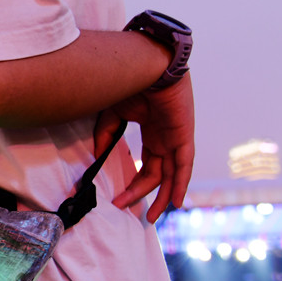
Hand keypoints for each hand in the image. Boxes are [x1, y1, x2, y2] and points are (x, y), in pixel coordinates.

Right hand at [94, 72, 194, 223]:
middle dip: (145, 194)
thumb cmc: (129, 82)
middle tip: (131, 211)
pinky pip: (183, 165)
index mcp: (153, 130)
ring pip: (172, 174)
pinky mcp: (183, 136)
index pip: (147, 163)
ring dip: (164, 196)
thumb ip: (106, 135)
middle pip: (158, 173)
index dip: (134, 182)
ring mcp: (176, 137)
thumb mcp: (113, 114)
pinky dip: (181, 184)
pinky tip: (176, 201)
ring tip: (153, 216)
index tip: (119, 199)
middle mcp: (166, 137)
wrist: (146, 64)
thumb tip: (98, 155)